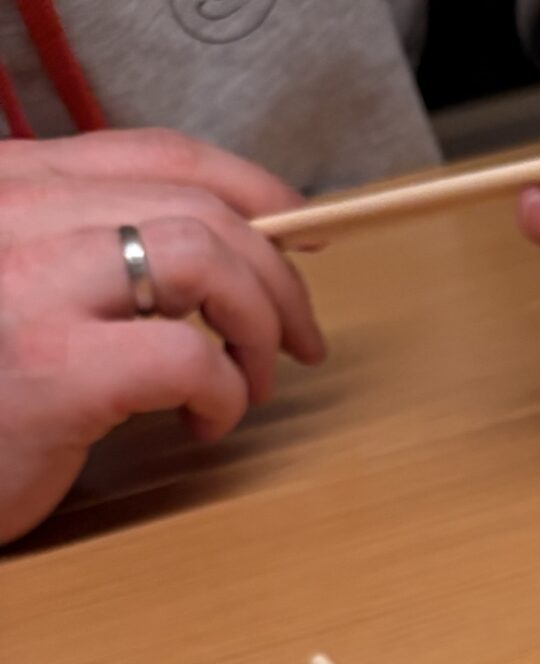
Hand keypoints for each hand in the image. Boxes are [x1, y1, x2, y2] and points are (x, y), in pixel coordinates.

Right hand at [0, 130, 324, 543]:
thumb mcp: (25, 285)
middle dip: (278, 277)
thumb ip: (96, 254)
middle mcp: (20, 214)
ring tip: (248, 384)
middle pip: (202, 208)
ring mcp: (34, 287)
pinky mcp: (55, 369)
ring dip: (257, 327)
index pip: (163, 155)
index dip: (256, 191)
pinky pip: (190, 358)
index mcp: (16, 184)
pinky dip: (226, 396)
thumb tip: (222, 259)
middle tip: (298, 341)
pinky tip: (203, 426)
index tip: (304, 237)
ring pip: (206, 260)